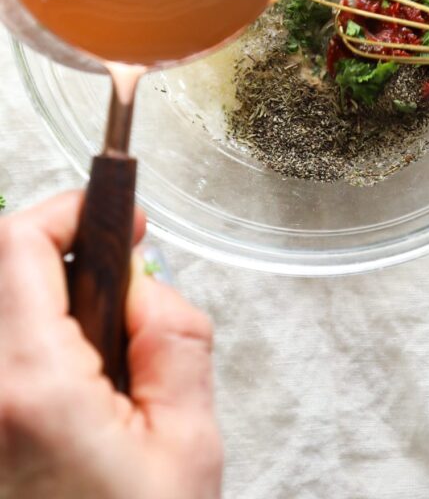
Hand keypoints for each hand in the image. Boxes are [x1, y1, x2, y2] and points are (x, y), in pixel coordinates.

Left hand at [0, 192, 221, 498]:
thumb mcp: (188, 442)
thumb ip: (172, 336)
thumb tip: (141, 282)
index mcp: (32, 388)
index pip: (20, 242)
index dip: (73, 208)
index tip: (119, 217)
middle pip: (9, 269)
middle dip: (72, 261)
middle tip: (127, 300)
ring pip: (10, 308)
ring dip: (59, 306)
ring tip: (109, 368)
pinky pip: (9, 351)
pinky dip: (44, 343)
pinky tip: (83, 392)